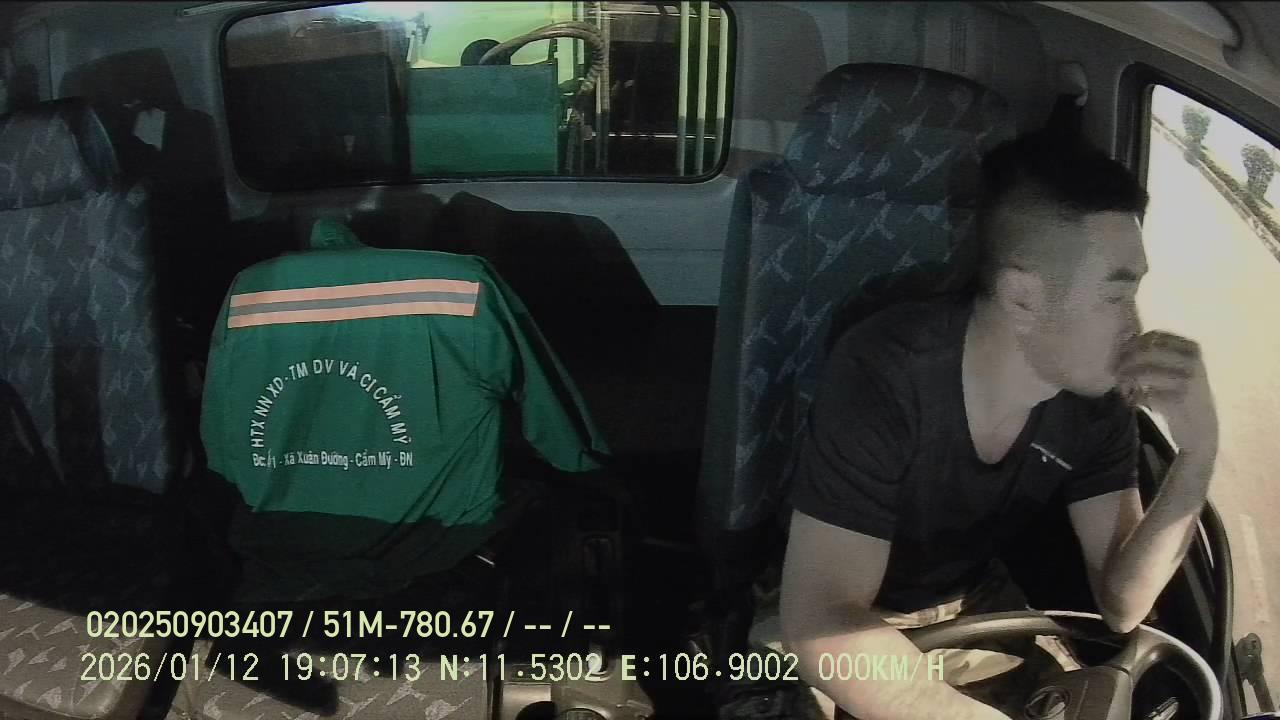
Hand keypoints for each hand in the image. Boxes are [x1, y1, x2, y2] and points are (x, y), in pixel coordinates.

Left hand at [1116, 331, 1218, 459]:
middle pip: (1146, 351)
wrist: (1201, 426)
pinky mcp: (1180, 400)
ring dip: (1127, 378)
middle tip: (1114, 371)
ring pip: (1144, 372)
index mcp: (1191, 348)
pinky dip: (1135, 397)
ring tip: (1121, 386)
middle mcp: (1192, 361)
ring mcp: (1188, 380)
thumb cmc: (1181, 392)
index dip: (1132, 343)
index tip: (1119, 355)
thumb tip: (1120, 345)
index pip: (1154, 336)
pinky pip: (1147, 393)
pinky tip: (1133, 401)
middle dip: (1125, 360)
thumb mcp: (1176, 367)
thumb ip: (1155, 354)